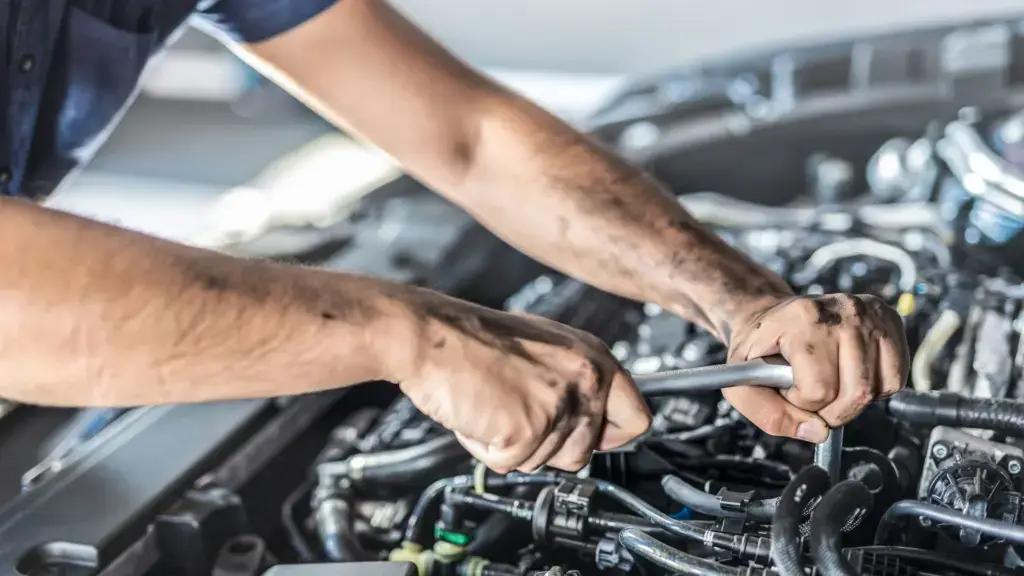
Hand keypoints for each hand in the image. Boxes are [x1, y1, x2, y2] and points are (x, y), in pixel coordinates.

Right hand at [390, 290, 651, 472]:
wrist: (429, 335)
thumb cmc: (473, 338)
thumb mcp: (544, 348)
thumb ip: (574, 381)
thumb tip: (589, 421)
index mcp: (594, 357)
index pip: (636, 419)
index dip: (609, 437)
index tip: (591, 439)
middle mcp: (585, 381)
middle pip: (586, 453)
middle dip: (548, 446)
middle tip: (516, 415)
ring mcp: (558, 407)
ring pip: (545, 463)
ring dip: (513, 446)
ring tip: (492, 406)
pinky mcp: (527, 430)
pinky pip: (509, 464)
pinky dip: (486, 448)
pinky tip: (477, 415)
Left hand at [724, 294, 908, 442]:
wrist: (772, 319)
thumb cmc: (759, 352)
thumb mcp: (743, 385)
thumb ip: (769, 415)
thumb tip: (818, 432)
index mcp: (803, 319)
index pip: (819, 389)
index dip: (801, 402)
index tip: (788, 389)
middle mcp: (842, 311)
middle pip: (856, 392)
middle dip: (831, 410)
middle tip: (811, 394)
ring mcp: (870, 313)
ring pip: (877, 388)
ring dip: (852, 401)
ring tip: (829, 382)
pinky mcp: (889, 320)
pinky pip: (896, 377)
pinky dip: (875, 389)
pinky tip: (850, 375)